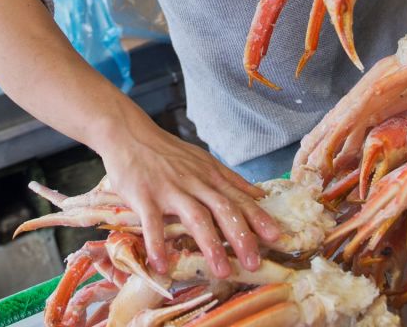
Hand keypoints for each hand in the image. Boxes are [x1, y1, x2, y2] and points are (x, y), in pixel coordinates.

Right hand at [95, 109, 280, 279]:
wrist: (130, 134)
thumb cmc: (167, 152)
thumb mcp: (203, 160)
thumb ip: (229, 180)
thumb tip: (258, 195)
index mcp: (210, 176)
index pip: (240, 199)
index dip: (259, 218)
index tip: (276, 237)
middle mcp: (195, 183)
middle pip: (224, 210)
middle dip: (241, 237)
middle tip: (253, 263)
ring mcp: (170, 190)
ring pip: (196, 217)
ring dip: (210, 245)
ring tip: (221, 271)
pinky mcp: (144, 196)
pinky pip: (152, 223)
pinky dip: (157, 245)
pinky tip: (162, 265)